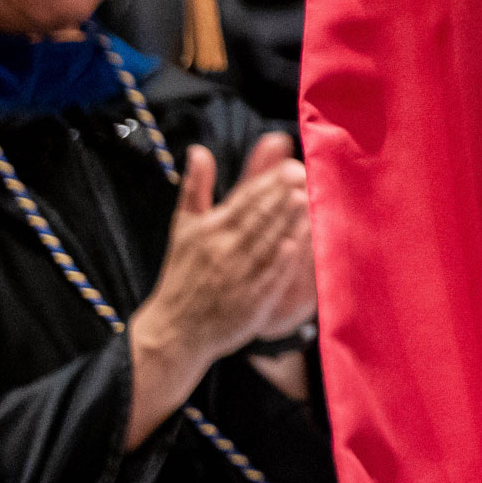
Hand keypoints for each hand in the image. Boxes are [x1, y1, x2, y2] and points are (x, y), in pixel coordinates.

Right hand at [124, 137, 313, 444]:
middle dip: (282, 195)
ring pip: (267, 242)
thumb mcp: (183, 229)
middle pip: (258, 217)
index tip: (291, 165)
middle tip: (306, 174)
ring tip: (308, 198)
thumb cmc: (182, 275)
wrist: (174, 332)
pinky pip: (270, 275)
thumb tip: (198, 149)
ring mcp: (236, 276)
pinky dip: (284, 258)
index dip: (268, 183)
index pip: (242, 200)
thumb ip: (195, 188)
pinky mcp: (250, 300)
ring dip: (287, 221)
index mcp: (208, 230)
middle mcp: (222, 251)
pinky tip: (299, 241)